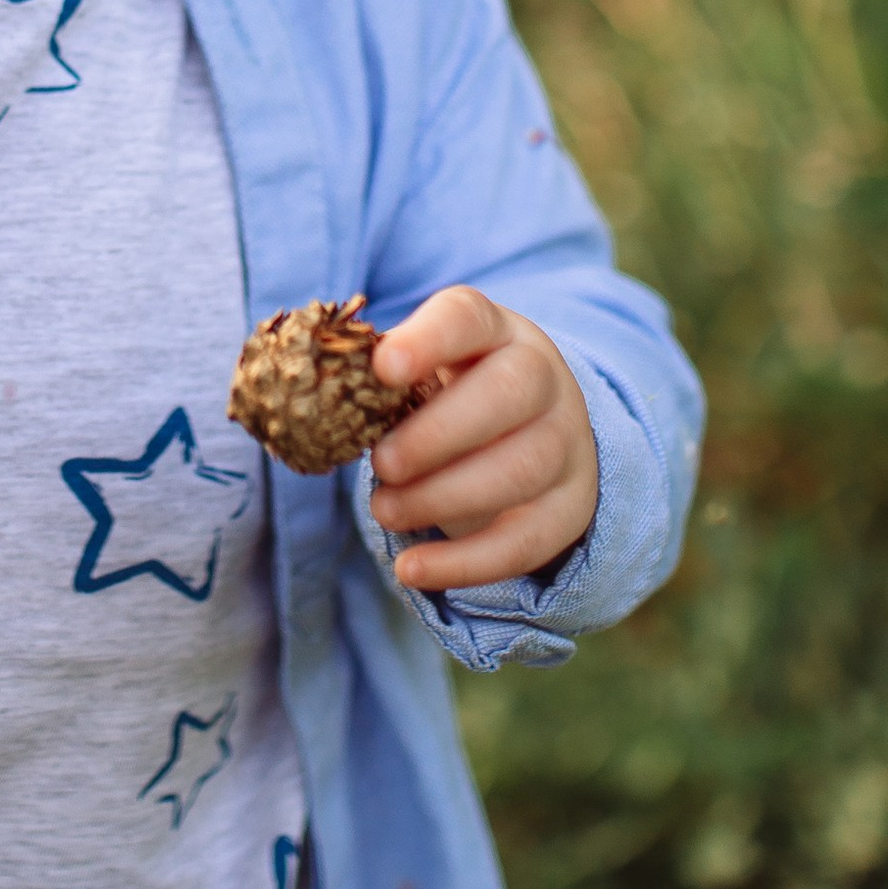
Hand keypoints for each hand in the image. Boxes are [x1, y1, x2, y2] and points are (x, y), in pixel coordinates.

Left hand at [364, 288, 599, 590]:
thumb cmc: (454, 397)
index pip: (467, 318)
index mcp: (494, 331)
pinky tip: (412, 570)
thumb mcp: (427, 374)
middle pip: (508, 393)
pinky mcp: (570, 507)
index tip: (383, 368)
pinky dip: (465, 563)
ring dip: (443, 497)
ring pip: (521, 468)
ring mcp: (566, 442)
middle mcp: (542, 377)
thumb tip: (317, 401)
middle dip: (436, 434)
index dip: (428, 339)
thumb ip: (383, 382)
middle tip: (380, 464)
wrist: (534, 435)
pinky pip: (525, 540)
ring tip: (384, 510)